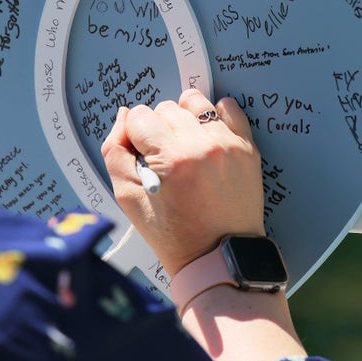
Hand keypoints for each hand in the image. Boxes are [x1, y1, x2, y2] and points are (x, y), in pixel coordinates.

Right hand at [100, 89, 266, 275]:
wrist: (219, 257)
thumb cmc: (174, 234)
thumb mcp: (127, 198)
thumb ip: (114, 152)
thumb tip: (123, 116)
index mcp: (170, 160)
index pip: (140, 117)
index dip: (135, 136)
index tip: (142, 156)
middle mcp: (202, 147)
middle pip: (166, 108)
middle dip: (159, 129)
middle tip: (163, 158)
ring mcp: (228, 146)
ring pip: (194, 103)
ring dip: (184, 118)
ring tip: (184, 145)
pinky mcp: (247, 149)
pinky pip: (229, 108)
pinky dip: (215, 116)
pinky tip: (206, 136)